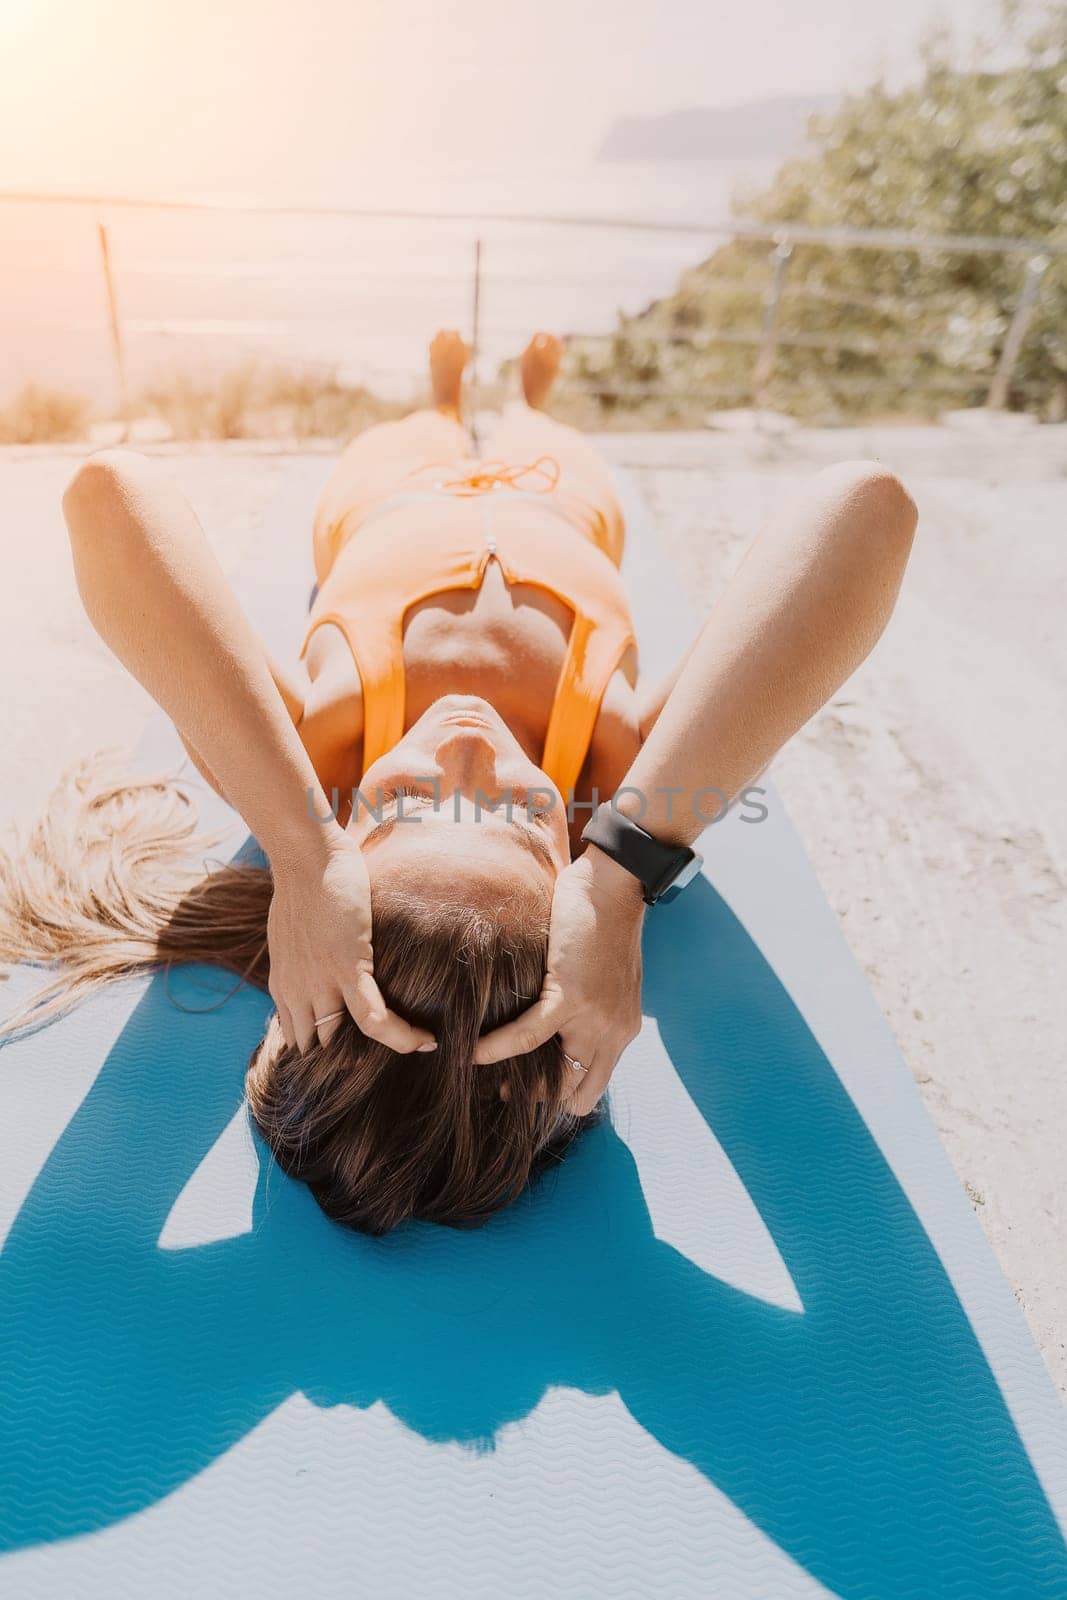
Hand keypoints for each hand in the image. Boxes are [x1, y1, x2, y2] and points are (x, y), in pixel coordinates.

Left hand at [266, 826, 435, 1054]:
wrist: (305, 857)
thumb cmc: (304, 886)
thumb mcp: (293, 935)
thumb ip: (303, 959)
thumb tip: (324, 966)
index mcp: (284, 985)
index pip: (300, 1039)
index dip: (325, 1054)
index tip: (354, 1055)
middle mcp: (298, 992)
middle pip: (320, 1047)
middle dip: (349, 1059)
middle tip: (386, 1056)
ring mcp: (321, 982)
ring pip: (347, 1041)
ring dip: (378, 1050)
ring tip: (413, 1046)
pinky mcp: (346, 967)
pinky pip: (372, 1017)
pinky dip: (399, 1036)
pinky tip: (423, 1041)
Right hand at [473, 845, 644, 1112]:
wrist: (614, 889)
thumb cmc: (602, 926)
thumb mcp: (605, 982)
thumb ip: (588, 1012)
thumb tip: (551, 1031)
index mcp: (621, 1032)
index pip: (590, 1088)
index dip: (556, 1096)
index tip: (524, 1085)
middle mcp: (614, 1034)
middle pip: (574, 1094)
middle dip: (536, 1097)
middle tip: (502, 1086)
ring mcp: (595, 1019)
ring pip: (553, 1077)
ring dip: (515, 1082)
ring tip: (483, 1072)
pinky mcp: (572, 997)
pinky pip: (527, 1037)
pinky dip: (496, 1049)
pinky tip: (472, 1052)